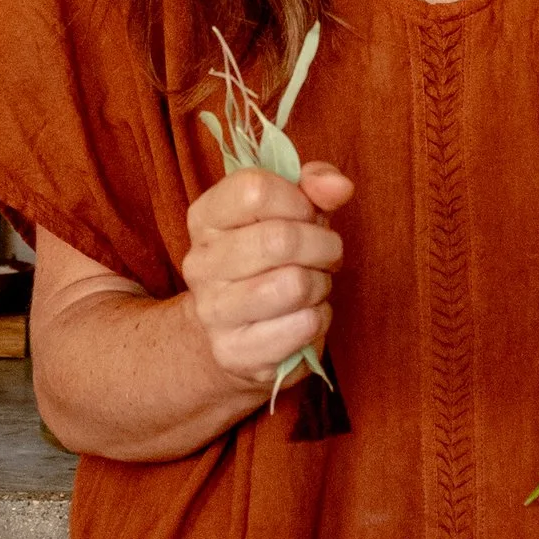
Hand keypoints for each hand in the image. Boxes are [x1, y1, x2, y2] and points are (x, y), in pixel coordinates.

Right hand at [179, 160, 353, 384]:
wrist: (234, 334)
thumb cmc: (270, 261)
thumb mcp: (289, 212)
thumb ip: (314, 186)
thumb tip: (339, 186)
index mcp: (205, 218)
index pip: (255, 189)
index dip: (299, 200)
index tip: (308, 214)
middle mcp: (200, 263)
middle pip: (281, 239)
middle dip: (323, 246)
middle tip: (326, 254)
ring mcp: (213, 311)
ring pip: (294, 285)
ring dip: (320, 284)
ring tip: (312, 286)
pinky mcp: (235, 352)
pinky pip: (302, 326)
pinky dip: (318, 319)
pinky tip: (303, 317)